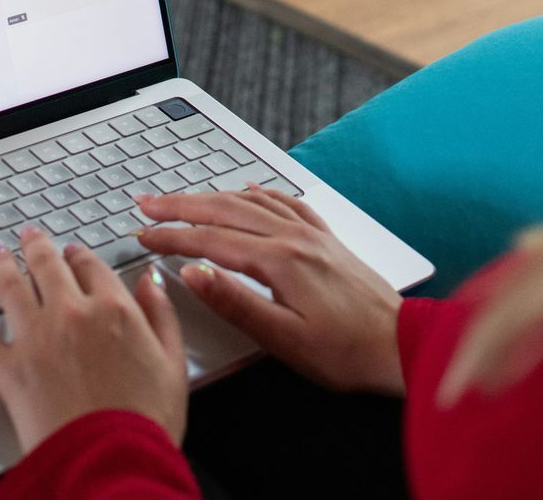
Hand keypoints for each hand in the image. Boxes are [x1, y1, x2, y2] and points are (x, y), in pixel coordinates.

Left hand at [0, 228, 188, 453]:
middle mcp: (71, 312)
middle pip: (48, 265)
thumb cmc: (147, 419)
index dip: (81, 255)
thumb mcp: (173, 362)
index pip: (92, 266)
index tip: (74, 252)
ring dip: (1, 266)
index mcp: (114, 308)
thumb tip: (151, 281)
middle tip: (29, 236)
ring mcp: (36, 338)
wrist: (112, 459)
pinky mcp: (9, 369)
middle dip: (37, 246)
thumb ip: (162, 315)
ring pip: (11, 287)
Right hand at [135, 187, 404, 395]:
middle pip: (226, 210)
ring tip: (183, 196)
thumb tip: (192, 273)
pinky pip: (286, 203)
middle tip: (146, 203)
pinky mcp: (326, 240)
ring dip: (212, 195)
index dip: (172, 237)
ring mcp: (312, 235)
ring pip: (252, 202)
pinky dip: (260, 192)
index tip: (142, 236)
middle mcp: (295, 238)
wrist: (400, 345)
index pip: (211, 241)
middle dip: (181, 205)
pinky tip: (250, 188)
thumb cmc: (345, 352)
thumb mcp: (283, 339)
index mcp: (280, 261)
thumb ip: (235, 303)